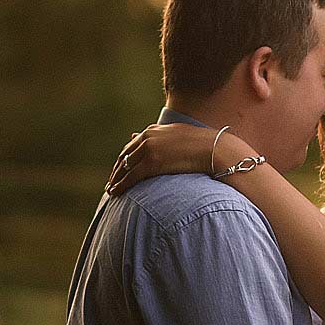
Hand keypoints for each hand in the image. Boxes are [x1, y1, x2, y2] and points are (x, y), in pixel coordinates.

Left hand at [105, 122, 247, 194]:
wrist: (213, 149)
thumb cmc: (201, 146)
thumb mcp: (179, 137)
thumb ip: (163, 139)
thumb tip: (155, 141)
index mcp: (153, 131)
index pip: (132, 146)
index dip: (124, 159)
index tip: (119, 169)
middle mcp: (147, 137)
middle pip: (125, 156)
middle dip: (117, 170)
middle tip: (111, 182)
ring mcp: (148, 149)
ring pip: (125, 166)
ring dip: (116, 179)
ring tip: (111, 190)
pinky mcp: (151, 163)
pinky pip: (130, 176)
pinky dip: (121, 185)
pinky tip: (115, 193)